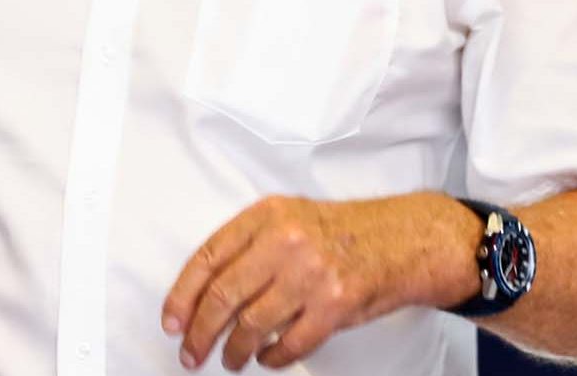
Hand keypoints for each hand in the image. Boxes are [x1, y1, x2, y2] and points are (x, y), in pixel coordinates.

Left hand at [160, 194, 479, 371]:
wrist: (404, 239)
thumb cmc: (340, 232)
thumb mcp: (287, 219)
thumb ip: (247, 247)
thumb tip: (201, 294)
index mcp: (265, 216)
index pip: (207, 258)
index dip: (182, 295)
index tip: (172, 322)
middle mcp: (285, 241)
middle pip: (223, 296)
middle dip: (200, 332)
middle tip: (191, 353)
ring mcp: (312, 274)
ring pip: (253, 324)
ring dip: (235, 350)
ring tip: (229, 359)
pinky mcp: (336, 304)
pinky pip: (292, 343)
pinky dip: (273, 358)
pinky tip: (267, 359)